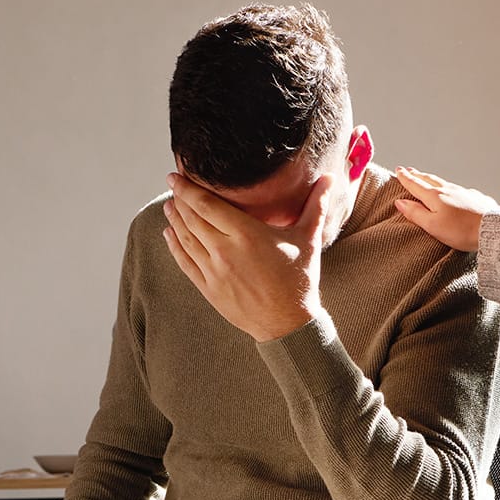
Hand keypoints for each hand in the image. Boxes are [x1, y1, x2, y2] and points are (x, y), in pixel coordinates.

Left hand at [163, 172, 333, 341]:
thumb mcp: (308, 239)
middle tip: (172, 185)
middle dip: (179, 200)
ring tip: (169, 206)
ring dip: (175, 220)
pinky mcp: (209, 288)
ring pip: (186, 239)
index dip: (188, 189)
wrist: (288, 324)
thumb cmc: (299, 280)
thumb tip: (330, 179)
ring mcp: (214, 271)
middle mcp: (225, 251)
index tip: (176, 176)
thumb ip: (315, 206)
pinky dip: (175, 246)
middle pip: (191, 219)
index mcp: (246, 234)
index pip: (207, 205)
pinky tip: (169, 234)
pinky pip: (185, 263)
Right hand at [393, 167, 497, 251]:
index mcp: (435, 196)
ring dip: (431, 178)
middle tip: (408, 170)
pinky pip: (457, 189)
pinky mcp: (474, 197)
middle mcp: (448, 190)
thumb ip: (416, 213)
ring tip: (425, 177)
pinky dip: (448, 187)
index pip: (416, 185)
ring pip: (443, 182)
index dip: (406, 178)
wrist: (490, 229)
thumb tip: (400, 202)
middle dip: (417, 175)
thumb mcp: (432, 225)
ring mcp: (463, 192)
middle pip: (429, 179)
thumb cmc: (461, 231)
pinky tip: (450, 190)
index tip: (398, 171)